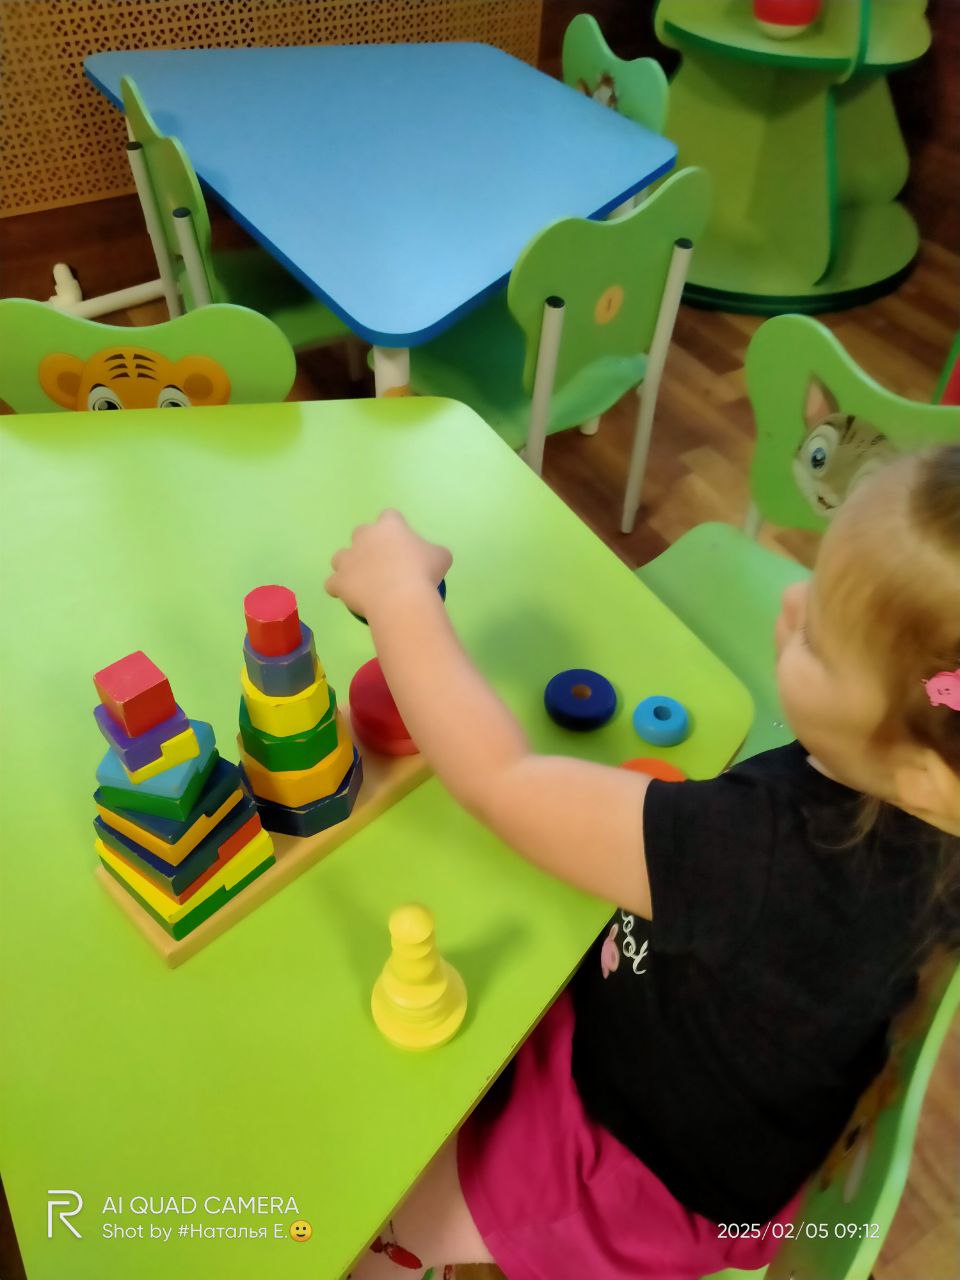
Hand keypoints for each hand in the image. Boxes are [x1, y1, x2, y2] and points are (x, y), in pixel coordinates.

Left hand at [325, 510, 451, 620]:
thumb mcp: (441, 557)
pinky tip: (350, 596)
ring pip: (340, 557)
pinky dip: (339, 589)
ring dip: (349, 566)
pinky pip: (332, 583)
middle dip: (368, 545)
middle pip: (361, 533)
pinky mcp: (339, 580)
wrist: (401, 598)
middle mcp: (365, 536)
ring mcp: (348, 558)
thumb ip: (434, 552)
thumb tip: (434, 557)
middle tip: (384, 563)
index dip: (395, 528)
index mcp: (389, 526)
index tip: (402, 543)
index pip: (390, 516)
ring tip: (362, 581)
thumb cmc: (424, 573)